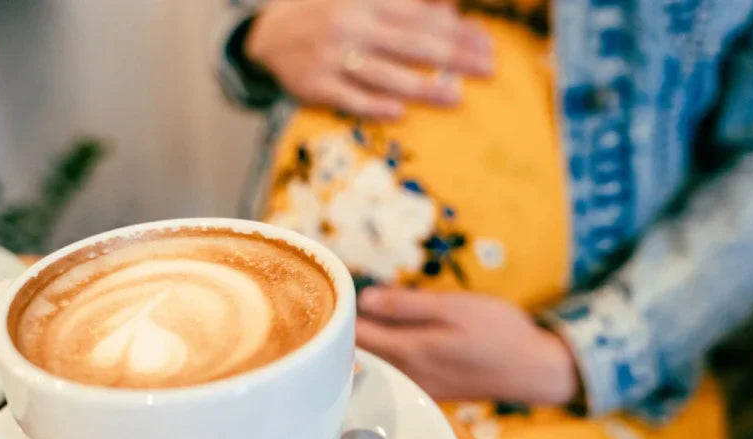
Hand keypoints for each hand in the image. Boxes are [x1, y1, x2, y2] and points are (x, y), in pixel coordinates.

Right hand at [245, 0, 492, 118]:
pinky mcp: (314, 86)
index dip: (454, 29)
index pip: (418, 16)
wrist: (266, 36)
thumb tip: (448, 10)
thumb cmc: (324, 16)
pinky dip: (372, 106)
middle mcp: (349, 26)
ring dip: (423, 86)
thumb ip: (402, 4)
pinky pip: (348, 98)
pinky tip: (399, 113)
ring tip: (456, 97)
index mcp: (363, 1)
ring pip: (384, 74)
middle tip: (486, 67)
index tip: (485, 41)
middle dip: (452, 56)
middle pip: (410, 43)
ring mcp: (330, 57)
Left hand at [356, 287, 579, 404]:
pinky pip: (395, 370)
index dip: (342, 310)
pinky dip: (388, 351)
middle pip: (361, 352)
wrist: (535, 370)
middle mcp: (406, 376)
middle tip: (345, 296)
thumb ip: (405, 305)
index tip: (338, 289)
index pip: (354, 336)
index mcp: (409, 352)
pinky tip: (398, 333)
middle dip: (351, 325)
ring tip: (369, 311)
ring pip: (378, 362)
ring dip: (370, 338)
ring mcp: (417, 387)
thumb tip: (363, 300)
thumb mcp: (454, 307)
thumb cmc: (499, 331)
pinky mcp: (429, 390)